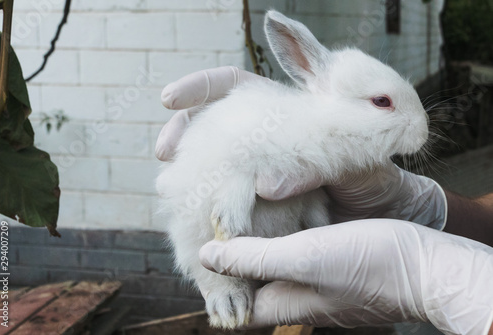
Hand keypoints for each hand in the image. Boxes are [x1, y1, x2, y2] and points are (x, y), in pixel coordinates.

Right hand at [156, 67, 446, 228]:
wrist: (384, 221)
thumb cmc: (375, 180)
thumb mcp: (360, 164)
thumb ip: (318, 169)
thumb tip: (267, 184)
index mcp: (283, 112)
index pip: (232, 87)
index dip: (200, 88)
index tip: (170, 99)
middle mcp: (263, 140)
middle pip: (210, 125)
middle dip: (183, 134)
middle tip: (166, 154)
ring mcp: (256, 173)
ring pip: (210, 165)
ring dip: (186, 175)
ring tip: (169, 189)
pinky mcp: (256, 207)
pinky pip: (223, 203)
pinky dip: (206, 210)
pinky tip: (195, 220)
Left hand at [199, 219, 492, 333]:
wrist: (428, 266)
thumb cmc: (369, 266)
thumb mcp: (304, 259)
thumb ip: (255, 258)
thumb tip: (206, 257)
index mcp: (284, 303)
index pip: (235, 298)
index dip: (214, 277)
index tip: (199, 244)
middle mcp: (296, 294)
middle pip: (252, 276)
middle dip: (233, 251)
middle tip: (216, 217)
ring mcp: (315, 278)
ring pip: (274, 258)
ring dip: (257, 237)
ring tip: (240, 206)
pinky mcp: (331, 259)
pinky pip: (297, 245)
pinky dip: (283, 229)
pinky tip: (279, 205)